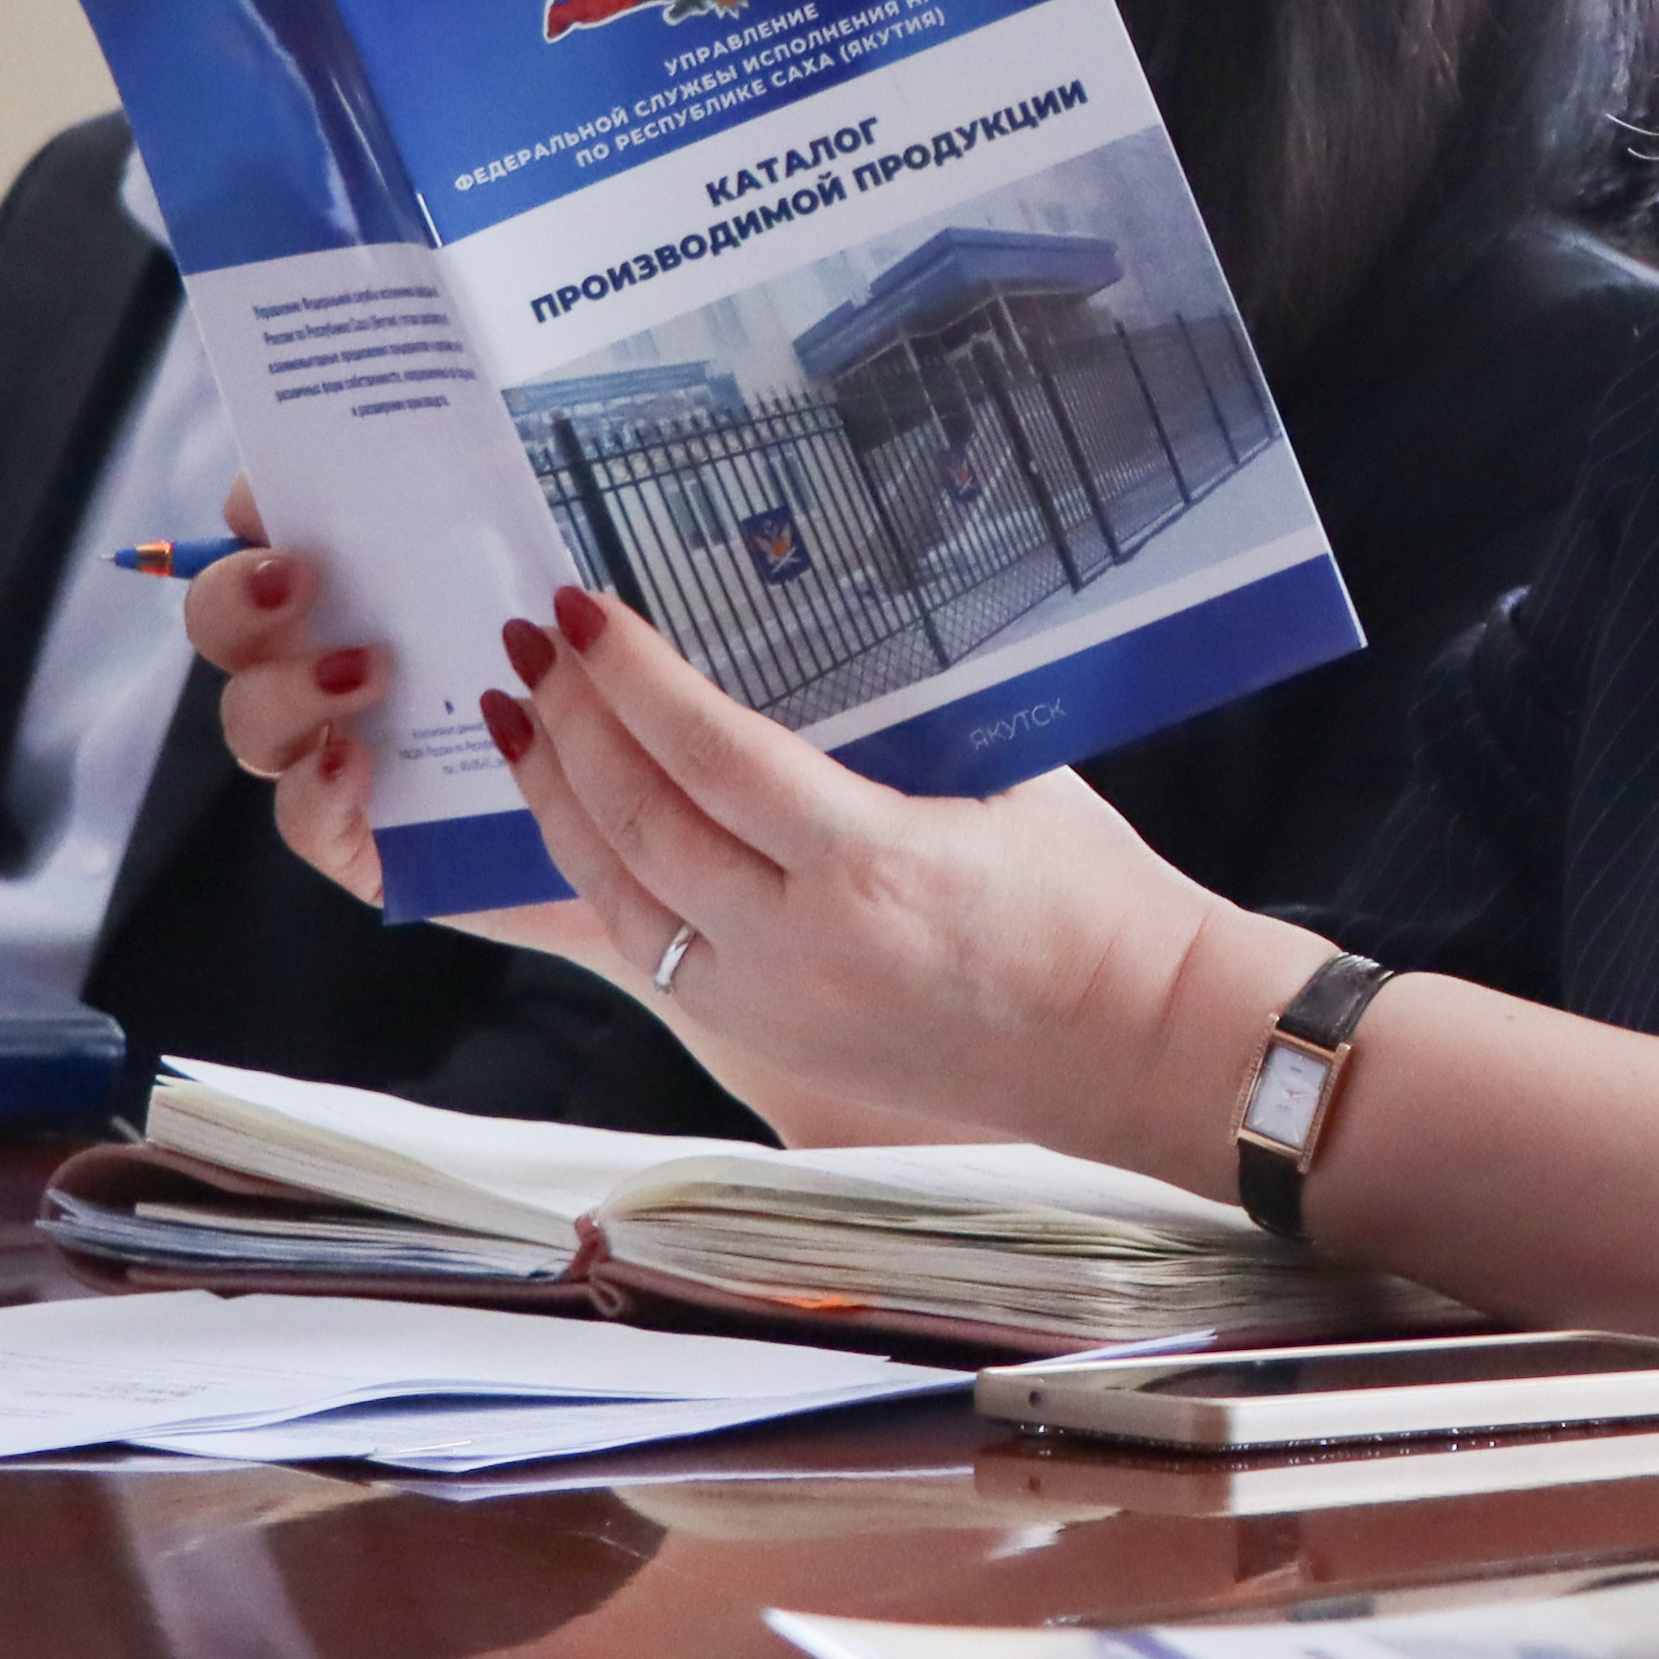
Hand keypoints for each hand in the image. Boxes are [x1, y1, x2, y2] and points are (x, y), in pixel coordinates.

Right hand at [171, 483, 589, 957]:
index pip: (274, 538)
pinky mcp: (350, 838)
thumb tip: (510, 510)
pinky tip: (351, 763)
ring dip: (291, 686)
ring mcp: (326, 753)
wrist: (622, 832)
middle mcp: (321, 669)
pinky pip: (302, 816)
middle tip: (297, 581)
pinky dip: (317, 786)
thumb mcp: (558, 618)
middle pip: (227, 626)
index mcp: (362, 597)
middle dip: (239, 595)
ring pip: (252, 719)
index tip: (270, 496)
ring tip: (366, 672)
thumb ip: (523, 563)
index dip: (254, 510)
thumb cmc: (579, 705)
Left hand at [495, 580, 1293, 1149]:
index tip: (583, 610)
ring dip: (556, 801)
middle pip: (637, 819)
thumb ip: (906, 729)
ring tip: (521, 723)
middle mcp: (800, 945)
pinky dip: (598, 876)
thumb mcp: (1010, 783)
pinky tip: (578, 826)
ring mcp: (770, 1004)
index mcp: (872, 868)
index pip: (710, 754)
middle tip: (533, 646)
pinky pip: (648, 948)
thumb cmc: (1099, 908)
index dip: (632, 676)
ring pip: (615, 892)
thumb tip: (810, 657)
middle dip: (569, 723)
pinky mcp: (765, 1040)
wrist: (1137, 1048)